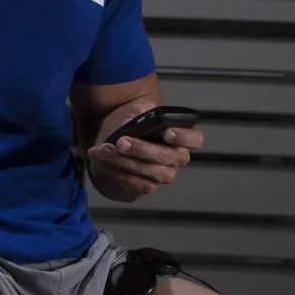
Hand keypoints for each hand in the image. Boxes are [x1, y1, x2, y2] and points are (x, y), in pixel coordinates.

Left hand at [87, 114, 203, 200]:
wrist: (120, 140)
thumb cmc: (136, 122)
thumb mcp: (139, 108)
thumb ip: (140, 110)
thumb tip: (132, 121)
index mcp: (182, 136)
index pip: (194, 139)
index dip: (183, 137)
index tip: (167, 132)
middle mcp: (177, 158)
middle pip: (166, 157)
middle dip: (141, 149)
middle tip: (121, 142)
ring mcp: (163, 174)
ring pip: (147, 172)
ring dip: (121, 161)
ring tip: (102, 149)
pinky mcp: (147, 185)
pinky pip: (134, 183)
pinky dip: (115, 171)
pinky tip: (101, 159)